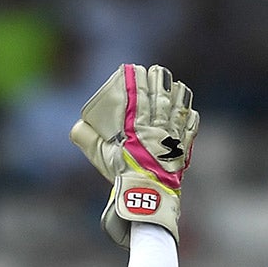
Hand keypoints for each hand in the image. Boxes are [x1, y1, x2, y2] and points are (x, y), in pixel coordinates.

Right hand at [70, 63, 198, 246]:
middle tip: (158, 69)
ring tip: (177, 84)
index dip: (138, 82)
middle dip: (159, 83)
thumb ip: (88, 141)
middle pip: (160, 100)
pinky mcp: (182, 152)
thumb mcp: (102, 158)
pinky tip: (191, 111)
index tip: (137, 69)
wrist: (147, 197)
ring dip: (177, 96)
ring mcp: (172, 140)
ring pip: (176, 112)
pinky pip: (189, 132)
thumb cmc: (123, 176)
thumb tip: (76, 127)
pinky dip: (191, 120)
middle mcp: (157, 130)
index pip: (138, 99)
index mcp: (137, 129)